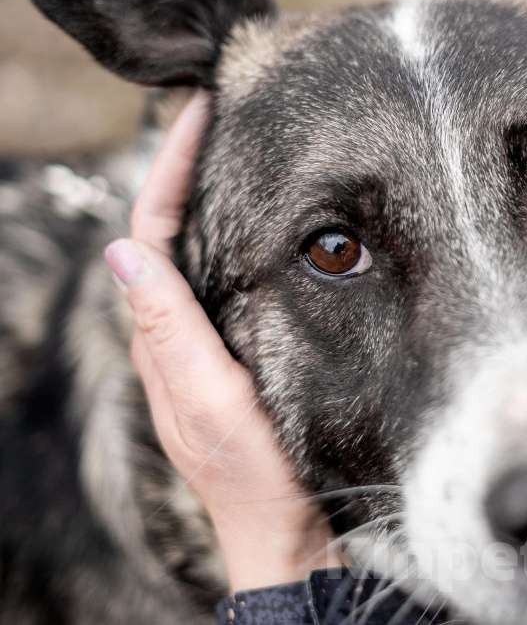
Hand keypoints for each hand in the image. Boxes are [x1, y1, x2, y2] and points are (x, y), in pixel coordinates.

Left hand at [104, 92, 339, 591]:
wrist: (288, 527)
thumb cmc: (255, 471)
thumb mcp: (211, 400)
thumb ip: (170, 328)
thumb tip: (124, 250)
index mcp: (162, 337)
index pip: (151, 234)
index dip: (170, 170)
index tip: (199, 113)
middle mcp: (173, 334)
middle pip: (164, 234)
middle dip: (182, 170)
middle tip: (216, 114)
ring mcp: (202, 344)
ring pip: (192, 254)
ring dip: (205, 198)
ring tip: (235, 151)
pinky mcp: (231, 354)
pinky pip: (218, 281)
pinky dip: (230, 239)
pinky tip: (260, 225)